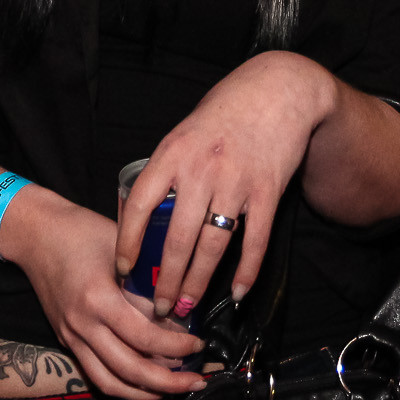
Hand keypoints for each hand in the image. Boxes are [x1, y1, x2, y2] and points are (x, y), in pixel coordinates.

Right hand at [4, 189, 204, 399]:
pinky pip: (96, 375)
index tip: (199, 345)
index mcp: (98, 299)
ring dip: (145, 393)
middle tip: (196, 382)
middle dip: (168, 382)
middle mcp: (82, 325)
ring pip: (110, 382)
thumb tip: (178, 316)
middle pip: (130, 370)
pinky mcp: (66, 340)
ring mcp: (71, 336)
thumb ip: (146, 284)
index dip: (176, 347)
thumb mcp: (122, 249)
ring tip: (173, 389)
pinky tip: (144, 384)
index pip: (144, 337)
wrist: (35, 235)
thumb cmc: (82, 232)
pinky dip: (122, 386)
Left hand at [116, 50, 335, 316]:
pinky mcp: (268, 192)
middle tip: (157, 308)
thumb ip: (168, 172)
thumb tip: (146, 218)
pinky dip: (247, 271)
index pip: (140, 205)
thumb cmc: (223, 114)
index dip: (128, 241)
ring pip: (213, 246)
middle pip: (177, 238)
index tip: (123, 270)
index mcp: (172, 153)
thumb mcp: (183, 134)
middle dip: (165, 279)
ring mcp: (236, 182)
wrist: (276, 90)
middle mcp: (201, 169)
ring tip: (186, 307)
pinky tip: (237, 293)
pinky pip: (255, 241)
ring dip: (198, 283)